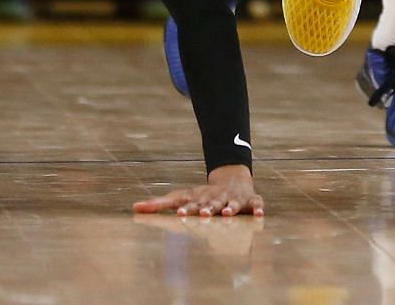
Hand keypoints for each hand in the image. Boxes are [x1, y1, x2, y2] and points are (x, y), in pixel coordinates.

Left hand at [131, 165, 263, 217]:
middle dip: (208, 209)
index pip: (192, 203)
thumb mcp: (181, 197)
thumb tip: (134, 207)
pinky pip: (256, 204)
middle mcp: (216, 198)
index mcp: (200, 199)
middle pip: (211, 204)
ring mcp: (233, 199)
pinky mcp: (249, 201)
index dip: (187, 208)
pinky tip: (260, 215)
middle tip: (203, 214)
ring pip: (232, 204)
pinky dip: (258, 208)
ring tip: (227, 214)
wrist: (231, 179)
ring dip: (230, 208)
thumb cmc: (202, 195)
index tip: (180, 213)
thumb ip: (159, 204)